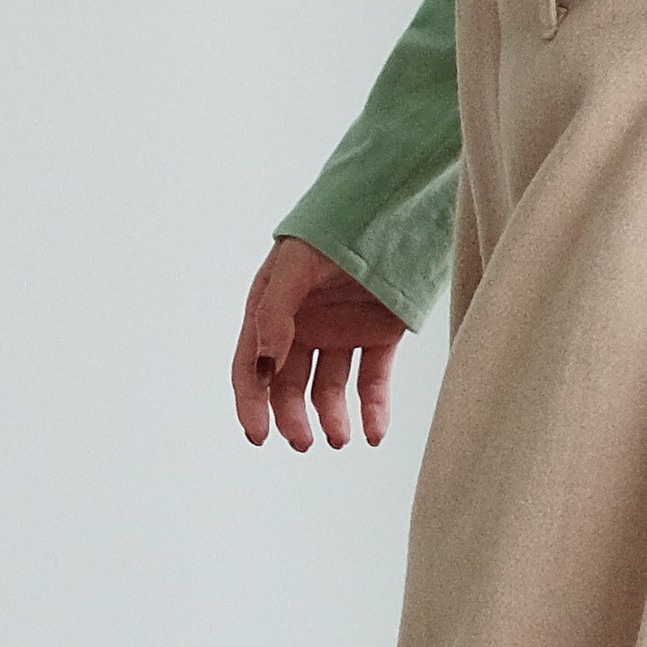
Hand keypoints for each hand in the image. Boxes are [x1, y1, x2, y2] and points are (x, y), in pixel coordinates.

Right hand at [234, 233, 406, 452]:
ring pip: (329, 389)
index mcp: (271, 309)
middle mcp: (302, 326)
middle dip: (292, 417)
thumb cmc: (335, 226)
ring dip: (331, 418)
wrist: (395, 204)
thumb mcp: (295, 264)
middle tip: (303, 442)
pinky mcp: (378, 335)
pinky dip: (373, 410)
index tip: (259, 435)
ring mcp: (341, 332)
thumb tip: (264, 365)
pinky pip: (372, 380)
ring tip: (342, 438)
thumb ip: (276, 312)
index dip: (251, 402)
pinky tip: (374, 433)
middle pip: (288, 385)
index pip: (251, 365)